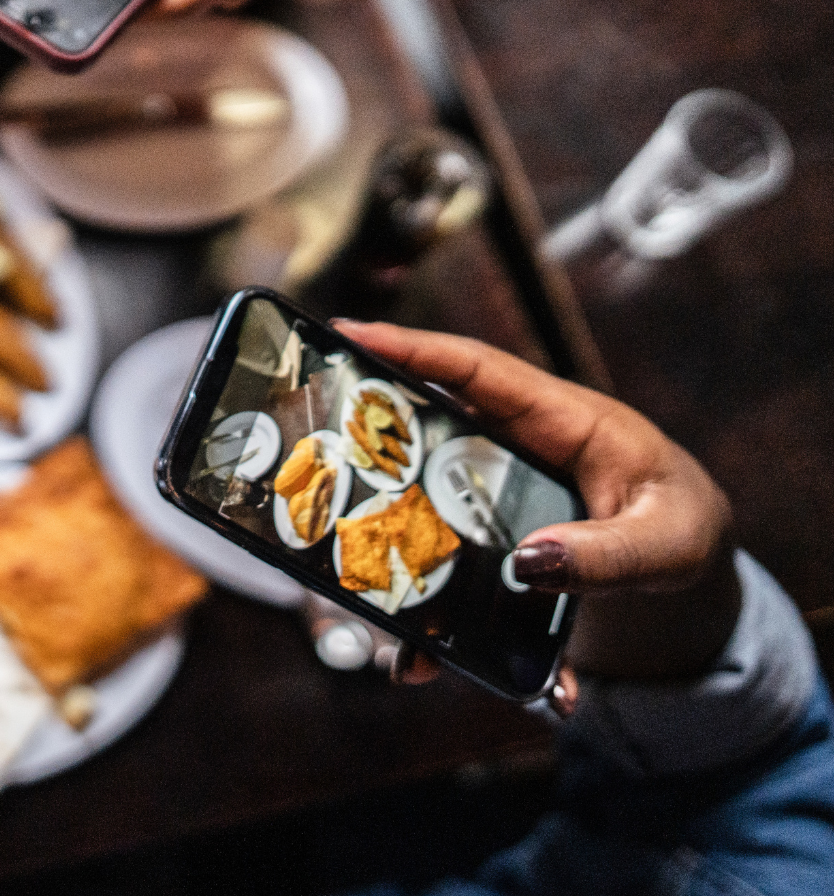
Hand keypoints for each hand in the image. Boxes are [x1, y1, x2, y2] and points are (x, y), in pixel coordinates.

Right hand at [335, 321, 740, 682]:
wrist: (691, 568)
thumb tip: (530, 561)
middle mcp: (514, 447)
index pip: (478, 370)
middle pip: (425, 430)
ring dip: (388, 556)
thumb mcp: (669, 546)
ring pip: (421, 508)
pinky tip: (427, 667)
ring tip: (358, 597)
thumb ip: (609, 555)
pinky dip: (432, 625)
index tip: (349, 331)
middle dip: (365, 437)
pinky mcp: (487, 537)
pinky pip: (443, 570)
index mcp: (562, 419)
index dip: (414, 348)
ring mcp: (494, 491)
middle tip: (307, 439)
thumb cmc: (686, 528)